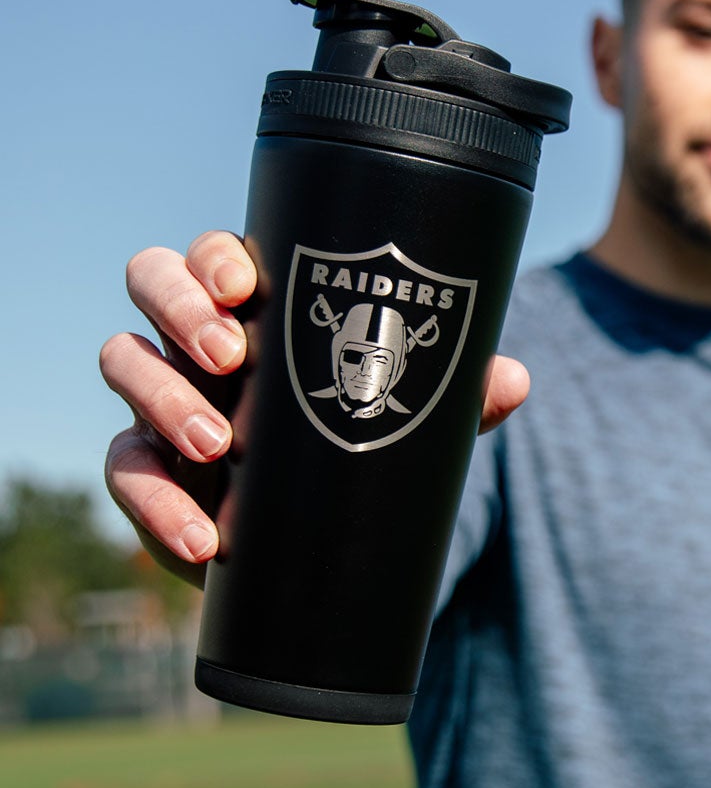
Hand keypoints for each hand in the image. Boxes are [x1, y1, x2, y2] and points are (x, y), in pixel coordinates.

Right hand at [100, 230, 529, 584]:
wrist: (325, 530)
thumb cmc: (362, 437)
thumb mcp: (412, 414)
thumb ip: (459, 396)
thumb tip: (513, 380)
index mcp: (255, 300)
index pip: (215, 252)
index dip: (216, 258)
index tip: (246, 284)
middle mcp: (195, 334)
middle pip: (151, 281)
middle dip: (180, 308)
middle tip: (230, 353)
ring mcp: (160, 396)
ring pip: (121, 360)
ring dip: (160, 397)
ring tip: (215, 444)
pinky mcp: (146, 468)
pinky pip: (124, 470)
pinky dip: (154, 502)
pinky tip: (200, 536)